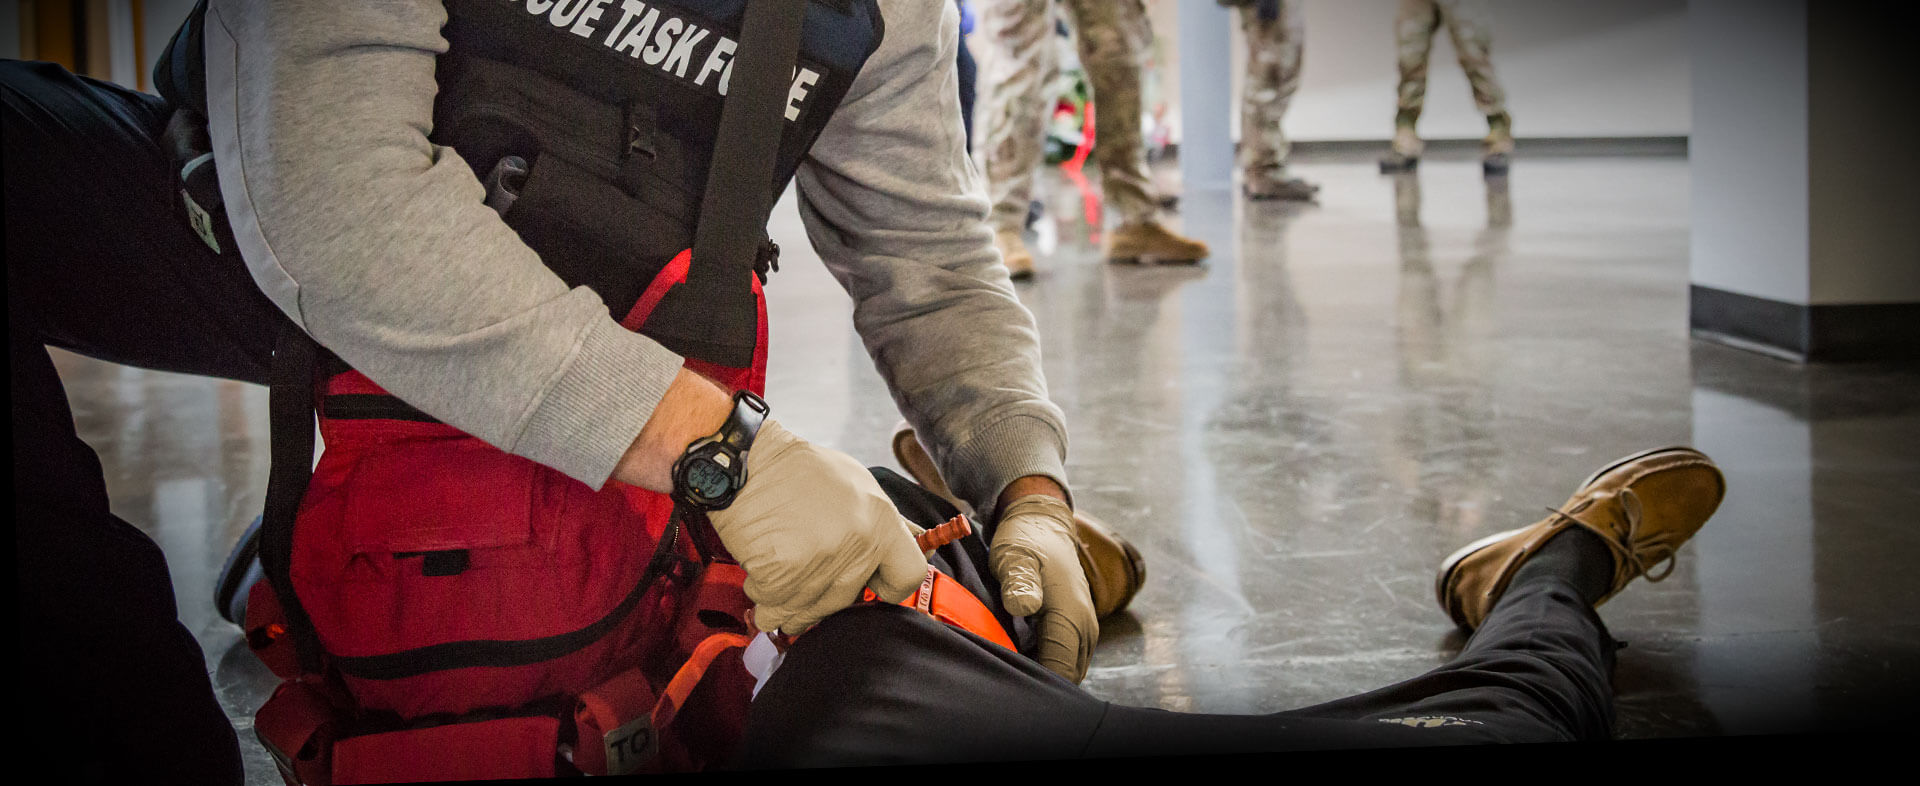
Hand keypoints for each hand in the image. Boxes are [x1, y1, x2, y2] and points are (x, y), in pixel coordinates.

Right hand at [707, 419, 928, 635]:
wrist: (746, 462)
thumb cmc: (799, 471)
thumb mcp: (859, 484)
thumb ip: (885, 523)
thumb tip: (915, 544)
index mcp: (880, 521)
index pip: (908, 576)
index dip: (890, 584)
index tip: (873, 584)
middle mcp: (855, 545)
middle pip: (848, 601)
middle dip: (825, 594)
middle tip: (807, 573)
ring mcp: (817, 565)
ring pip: (808, 614)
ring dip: (790, 604)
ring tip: (781, 576)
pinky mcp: (779, 577)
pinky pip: (773, 608)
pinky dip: (763, 598)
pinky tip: (761, 574)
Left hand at [990, 494, 1096, 682]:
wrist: (1042, 523)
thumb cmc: (1025, 540)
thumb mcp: (1014, 555)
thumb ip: (1019, 580)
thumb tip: (1024, 605)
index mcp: (1072, 617)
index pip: (1061, 673)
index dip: (1035, 687)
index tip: (1005, 688)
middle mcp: (1084, 629)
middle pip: (1066, 679)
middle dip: (1036, 685)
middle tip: (999, 683)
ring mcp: (1082, 630)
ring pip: (1066, 671)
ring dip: (1039, 673)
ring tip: (1005, 669)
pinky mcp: (1074, 629)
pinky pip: (1063, 659)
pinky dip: (1042, 663)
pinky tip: (1016, 655)